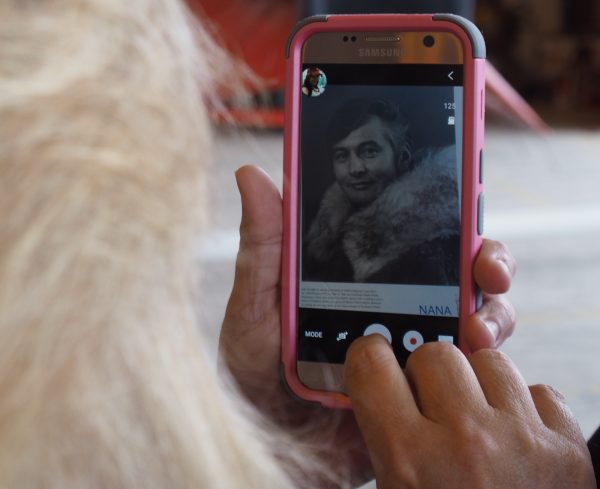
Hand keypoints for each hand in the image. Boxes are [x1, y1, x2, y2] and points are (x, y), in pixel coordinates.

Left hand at [219, 165, 516, 484]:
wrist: (271, 449)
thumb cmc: (254, 377)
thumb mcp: (254, 308)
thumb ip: (262, 248)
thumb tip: (253, 175)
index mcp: (359, 280)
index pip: (409, 235)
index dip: (442, 214)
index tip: (461, 201)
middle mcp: (394, 306)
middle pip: (455, 271)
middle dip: (484, 262)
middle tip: (485, 269)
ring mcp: (413, 347)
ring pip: (475, 316)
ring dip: (491, 314)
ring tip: (476, 330)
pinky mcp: (426, 390)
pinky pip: (470, 373)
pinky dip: (483, 364)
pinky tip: (471, 364)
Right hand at [345, 338, 595, 488]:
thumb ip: (378, 441)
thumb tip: (368, 391)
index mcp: (409, 460)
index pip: (371, 362)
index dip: (369, 360)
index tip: (375, 368)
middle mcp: (466, 442)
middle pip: (434, 353)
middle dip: (426, 375)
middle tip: (428, 407)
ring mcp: (524, 442)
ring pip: (488, 360)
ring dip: (477, 385)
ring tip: (475, 423)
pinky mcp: (567, 449)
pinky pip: (538, 390)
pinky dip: (523, 408)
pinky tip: (514, 440)